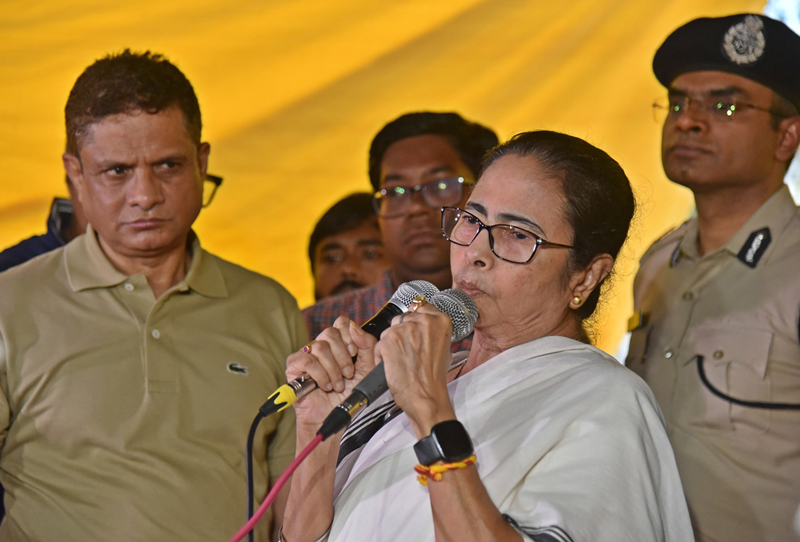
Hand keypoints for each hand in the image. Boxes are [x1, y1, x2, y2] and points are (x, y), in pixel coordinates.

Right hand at [286, 317, 377, 434]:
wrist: (335, 416)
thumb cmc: (349, 394)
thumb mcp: (367, 368)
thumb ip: (367, 345)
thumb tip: (355, 327)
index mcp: (339, 343)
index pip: (341, 323)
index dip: (349, 336)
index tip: (355, 354)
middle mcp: (322, 346)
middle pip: (330, 333)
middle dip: (343, 357)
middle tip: (347, 375)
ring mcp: (306, 354)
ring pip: (320, 347)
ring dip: (333, 370)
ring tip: (336, 386)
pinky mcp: (294, 366)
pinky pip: (307, 360)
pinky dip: (320, 374)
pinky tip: (325, 385)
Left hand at [375, 301, 455, 437]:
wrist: (426, 396)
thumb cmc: (433, 378)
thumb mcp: (444, 347)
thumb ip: (431, 330)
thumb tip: (419, 321)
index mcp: (440, 320)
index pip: (420, 306)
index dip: (414, 321)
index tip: (413, 330)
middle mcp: (422, 321)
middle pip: (402, 318)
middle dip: (401, 333)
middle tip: (409, 353)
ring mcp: (404, 330)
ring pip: (389, 331)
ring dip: (391, 344)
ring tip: (402, 361)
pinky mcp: (389, 341)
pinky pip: (379, 344)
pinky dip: (383, 355)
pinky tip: (394, 366)